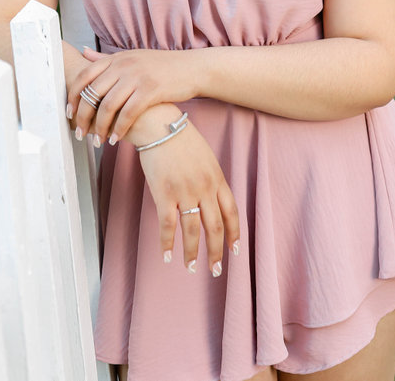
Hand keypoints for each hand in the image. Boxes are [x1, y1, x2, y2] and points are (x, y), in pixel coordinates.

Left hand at [65, 46, 194, 144]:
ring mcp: (137, 77)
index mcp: (116, 59)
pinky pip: (128, 114)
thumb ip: (107, 58)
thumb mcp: (132, 57)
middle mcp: (124, 66)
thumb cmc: (161, 66)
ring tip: (98, 141)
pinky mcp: (150, 91)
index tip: (69, 114)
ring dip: (100, 127)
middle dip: (83, 117)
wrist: (192, 68)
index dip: (73, 97)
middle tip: (79, 133)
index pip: (85, 76)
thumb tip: (83, 53)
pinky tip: (115, 139)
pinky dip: (119, 129)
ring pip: (108, 106)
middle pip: (93, 94)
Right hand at [130, 105, 240, 275]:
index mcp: (217, 178)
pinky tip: (167, 255)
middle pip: (215, 226)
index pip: (232, 212)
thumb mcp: (205, 157)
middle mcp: (205, 187)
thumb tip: (211, 198)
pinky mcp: (164, 193)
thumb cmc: (180, 138)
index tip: (234, 251)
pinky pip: (168, 225)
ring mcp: (185, 191)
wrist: (159, 124)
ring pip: (193, 230)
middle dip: (217, 251)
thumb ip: (210, 178)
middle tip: (216, 270)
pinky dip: (167, 243)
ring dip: (192, 252)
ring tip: (190, 267)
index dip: (234, 234)